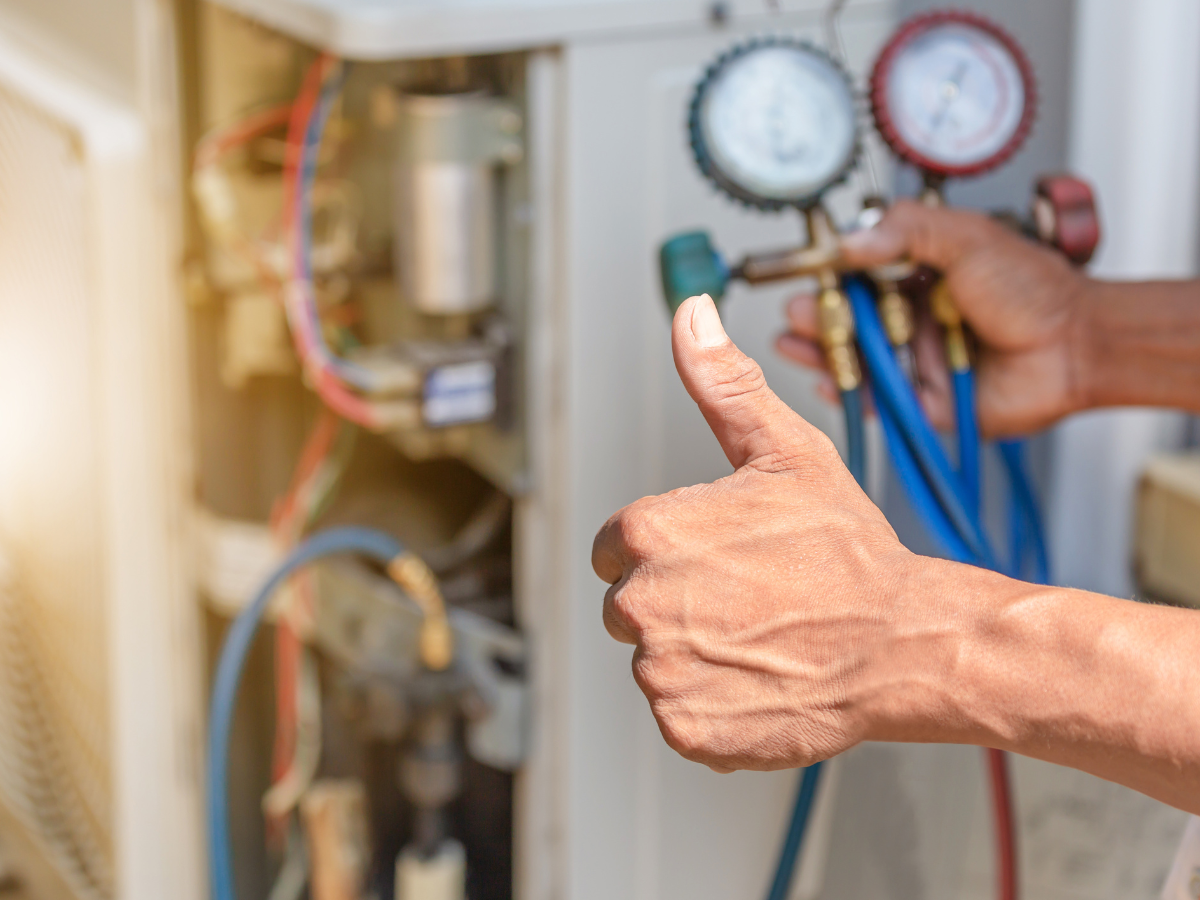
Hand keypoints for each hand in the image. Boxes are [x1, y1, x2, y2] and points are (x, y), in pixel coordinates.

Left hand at [591, 294, 933, 772]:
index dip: (668, 550)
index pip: (614, 548)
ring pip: (655, 660)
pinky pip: (679, 712)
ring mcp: (662, 673)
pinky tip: (759, 677)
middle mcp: (641, 605)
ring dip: (696, 653)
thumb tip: (691, 315)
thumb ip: (722, 383)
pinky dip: (712, 702)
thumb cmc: (848, 552)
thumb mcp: (784, 451)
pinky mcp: (686, 728)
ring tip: (760, 635)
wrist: (903, 643)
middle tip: (748, 596)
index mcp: (647, 535)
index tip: (718, 557)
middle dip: (676, 601)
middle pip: (629, 605)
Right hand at [777, 200, 1092, 436]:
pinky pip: (876, 401)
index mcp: (919, 276)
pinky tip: (825, 379)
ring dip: (821, 352)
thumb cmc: (1034, 289)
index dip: (829, 276)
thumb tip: (849, 241)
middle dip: (814, 317)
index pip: (859, 274)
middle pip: (848, 320)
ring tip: (793, 342)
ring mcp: (915, 361)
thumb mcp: (966, 237)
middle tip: (794, 312)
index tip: (804, 273)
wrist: (1076, 345)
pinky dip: (847, 394)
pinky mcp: (923, 402)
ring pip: (856, 360)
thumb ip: (907, 231)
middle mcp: (912, 318)